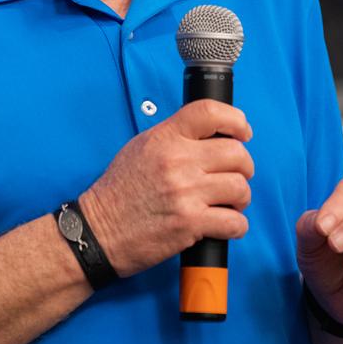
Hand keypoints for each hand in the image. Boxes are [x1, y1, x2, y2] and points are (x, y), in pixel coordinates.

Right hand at [81, 99, 253, 276]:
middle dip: (243, 168)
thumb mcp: (140, 148)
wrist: (99, 231)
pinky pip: (235, 222)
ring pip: (240, 188)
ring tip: (228, 203)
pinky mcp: (190, 223)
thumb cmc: (118, 193)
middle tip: (235, 176)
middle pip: (236, 153)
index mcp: (164, 138)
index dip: (236, 120)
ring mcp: (185, 192)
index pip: (210, 112)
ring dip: (240, 199)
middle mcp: (177, 161)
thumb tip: (210, 136)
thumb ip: (174, 137)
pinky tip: (225, 225)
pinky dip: (236, 226)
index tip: (242, 132)